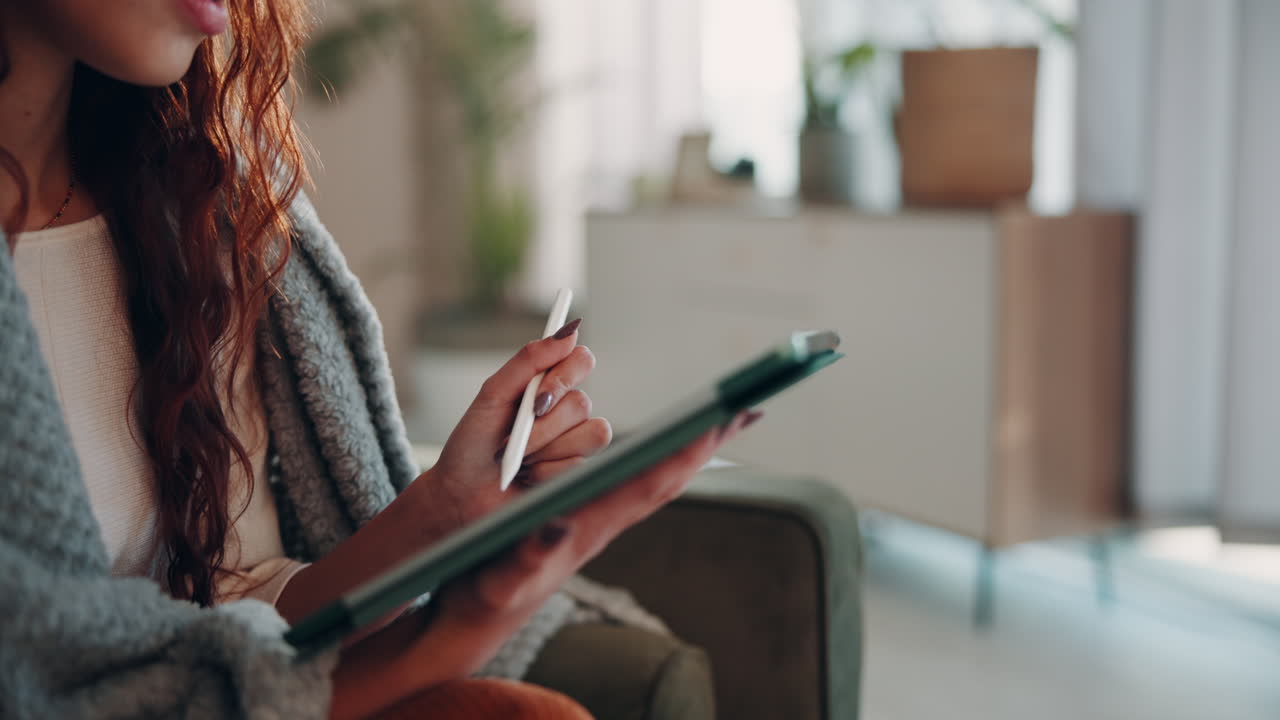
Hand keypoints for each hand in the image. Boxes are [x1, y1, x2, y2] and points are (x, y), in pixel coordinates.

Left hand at [410, 319, 612, 538]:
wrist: (461, 493)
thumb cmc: (472, 442)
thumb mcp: (492, 395)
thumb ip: (528, 361)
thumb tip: (569, 331)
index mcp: (547, 385)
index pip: (581, 361)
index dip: (564, 375)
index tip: (539, 392)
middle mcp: (566, 411)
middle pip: (582, 402)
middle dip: (542, 424)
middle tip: (513, 436)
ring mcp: (575, 442)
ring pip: (590, 433)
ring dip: (544, 448)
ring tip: (518, 457)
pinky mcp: (577, 473)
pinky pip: (579, 464)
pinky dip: (546, 471)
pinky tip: (528, 477)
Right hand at [412, 410, 761, 674]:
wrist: (485, 609)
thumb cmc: (490, 590)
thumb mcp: (504, 576)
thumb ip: (530, 554)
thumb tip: (558, 526)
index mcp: (594, 527)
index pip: (651, 482)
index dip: (684, 450)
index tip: (717, 420)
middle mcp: (609, 521)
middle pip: (670, 475)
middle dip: (707, 442)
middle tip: (747, 407)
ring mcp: (606, 518)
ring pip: (662, 477)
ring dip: (694, 447)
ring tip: (725, 417)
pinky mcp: (597, 517)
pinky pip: (643, 481)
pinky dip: (668, 457)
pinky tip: (676, 445)